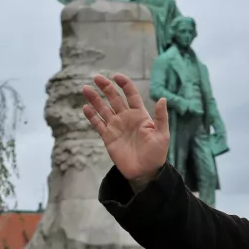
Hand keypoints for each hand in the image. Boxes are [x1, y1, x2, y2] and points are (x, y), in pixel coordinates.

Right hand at [82, 73, 169, 189]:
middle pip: (114, 98)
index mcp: (139, 114)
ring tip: (85, 89)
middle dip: (106, 87)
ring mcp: (116, 126)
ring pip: (103, 109)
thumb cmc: (156, 154)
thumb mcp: (162, 135)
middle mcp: (126, 117)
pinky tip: (86, 107)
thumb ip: (161, 117)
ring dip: (94, 99)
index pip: (131, 94)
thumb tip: (162, 99)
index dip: (124, 84)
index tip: (116, 76)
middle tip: (97, 77)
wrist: (145, 172)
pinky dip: (92, 116)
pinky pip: (98, 124)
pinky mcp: (108, 137)